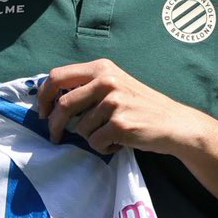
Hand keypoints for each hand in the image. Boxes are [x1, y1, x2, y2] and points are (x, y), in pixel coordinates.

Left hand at [35, 59, 206, 156]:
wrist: (175, 124)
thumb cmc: (141, 107)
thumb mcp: (115, 86)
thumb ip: (87, 87)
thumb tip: (49, 101)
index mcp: (102, 68)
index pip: (57, 77)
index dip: (43, 97)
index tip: (42, 112)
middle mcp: (107, 81)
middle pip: (63, 105)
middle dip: (54, 125)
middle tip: (55, 136)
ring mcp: (114, 102)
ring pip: (80, 128)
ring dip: (91, 138)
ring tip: (111, 135)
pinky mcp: (120, 124)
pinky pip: (95, 143)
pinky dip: (104, 148)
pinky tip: (120, 142)